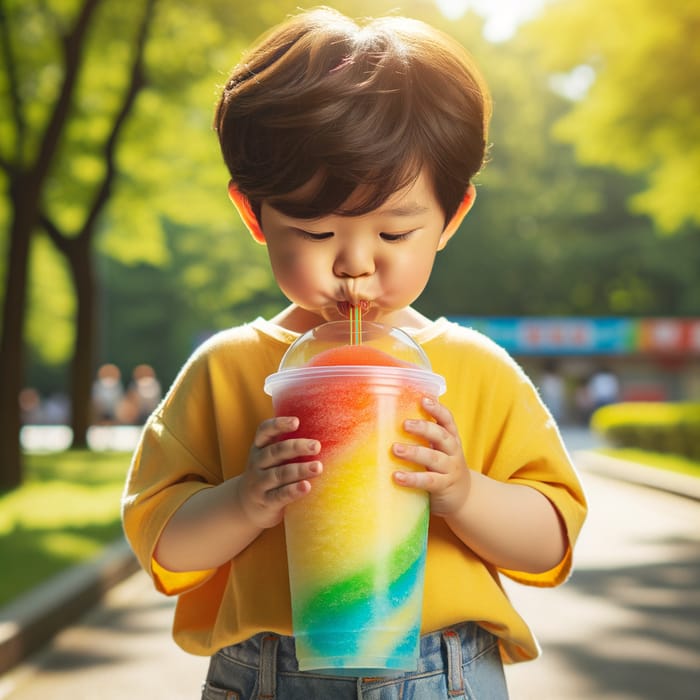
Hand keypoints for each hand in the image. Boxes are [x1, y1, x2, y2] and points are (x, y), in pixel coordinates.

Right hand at [234, 416, 321, 529]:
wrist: (244, 508)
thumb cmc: (267, 476)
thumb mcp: (270, 459)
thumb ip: (287, 447)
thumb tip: (323, 430)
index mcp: (259, 448)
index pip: (265, 431)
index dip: (279, 425)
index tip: (296, 422)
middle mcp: (257, 463)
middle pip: (276, 452)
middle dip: (297, 447)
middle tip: (316, 446)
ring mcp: (260, 483)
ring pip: (280, 474)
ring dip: (300, 470)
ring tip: (318, 467)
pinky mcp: (266, 502)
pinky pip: (279, 495)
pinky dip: (293, 490)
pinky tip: (306, 486)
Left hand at [392, 398, 470, 516]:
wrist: (463, 497)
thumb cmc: (441, 467)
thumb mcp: (438, 449)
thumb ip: (423, 437)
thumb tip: (388, 419)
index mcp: (450, 438)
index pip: (447, 420)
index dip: (437, 409)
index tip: (423, 400)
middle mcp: (453, 451)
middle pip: (441, 436)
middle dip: (423, 428)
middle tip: (404, 424)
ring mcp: (450, 468)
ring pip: (433, 458)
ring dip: (414, 452)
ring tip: (395, 449)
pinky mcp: (444, 486)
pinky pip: (429, 481)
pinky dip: (413, 478)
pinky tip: (397, 476)